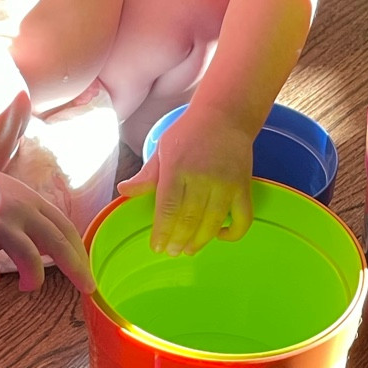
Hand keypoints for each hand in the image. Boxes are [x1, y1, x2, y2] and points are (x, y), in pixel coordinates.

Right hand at [0, 162, 93, 293]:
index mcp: (30, 201)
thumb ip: (32, 216)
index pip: (66, 228)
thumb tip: (54, 245)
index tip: (88, 273)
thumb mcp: (11, 194)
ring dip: (32, 280)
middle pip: (57, 243)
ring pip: (29, 259)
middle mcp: (17, 211)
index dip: (80, 253)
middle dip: (77, 269)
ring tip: (26, 286)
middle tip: (87, 289)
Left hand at [117, 105, 253, 254]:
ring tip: (189, 250)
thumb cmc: (188, 133)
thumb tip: (123, 191)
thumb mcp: (163, 149)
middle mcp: (203, 177)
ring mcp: (226, 183)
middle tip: (172, 252)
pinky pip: (242, 218)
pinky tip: (220, 236)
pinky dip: (232, 233)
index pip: (168, 207)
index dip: (162, 231)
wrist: (225, 116)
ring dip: (200, 240)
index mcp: (178, 167)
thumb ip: (146, 175)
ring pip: (213, 222)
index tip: (157, 247)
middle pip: (189, 218)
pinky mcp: (244, 187)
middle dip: (179, 240)